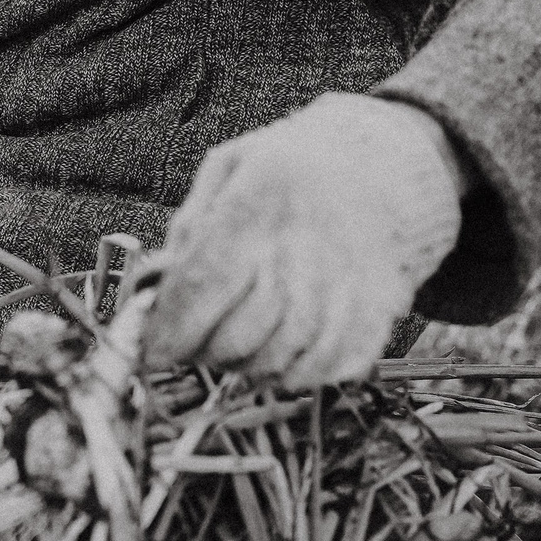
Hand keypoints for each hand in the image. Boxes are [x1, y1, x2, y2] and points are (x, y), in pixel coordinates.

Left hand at [140, 94, 470, 387]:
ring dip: (246, 366)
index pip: (204, 282)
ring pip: (281, 359)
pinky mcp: (379, 310)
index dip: (172, 328)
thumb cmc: (291, 170)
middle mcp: (309, 242)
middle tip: (191, 345)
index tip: (153, 350)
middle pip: (240, 332)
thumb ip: (189, 225)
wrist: (387, 167)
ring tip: (234, 346)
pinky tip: (280, 351)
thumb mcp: (231, 167)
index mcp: (263, 197)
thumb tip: (155, 289)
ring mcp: (350, 281)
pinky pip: (326, 368)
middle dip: (204, 352)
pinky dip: (295, 374)